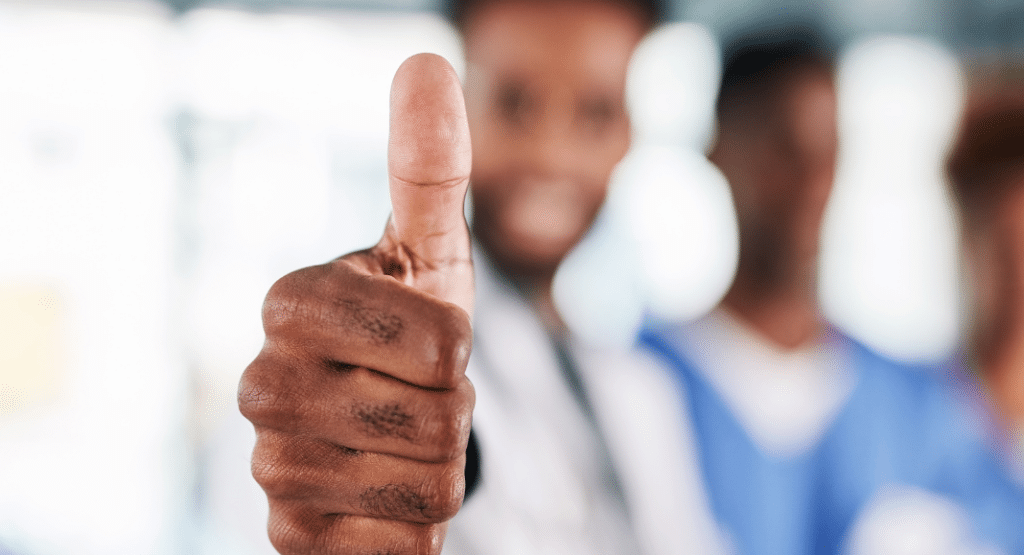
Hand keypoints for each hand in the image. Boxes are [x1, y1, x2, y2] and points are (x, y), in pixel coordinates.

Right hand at [238, 53, 474, 554]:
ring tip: (402, 440)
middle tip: (419, 391)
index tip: (428, 338)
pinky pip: (395, 550)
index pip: (438, 342)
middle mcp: (262, 384)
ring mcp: (270, 466)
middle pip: (434, 419)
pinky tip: (382, 494)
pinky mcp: (291, 538)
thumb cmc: (410, 322)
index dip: (458, 347)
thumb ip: (428, 167)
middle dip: (456, 411)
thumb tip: (425, 61)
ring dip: (441, 467)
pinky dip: (414, 528)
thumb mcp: (428, 248)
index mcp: (291, 303)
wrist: (381, 416)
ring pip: (422, 488)